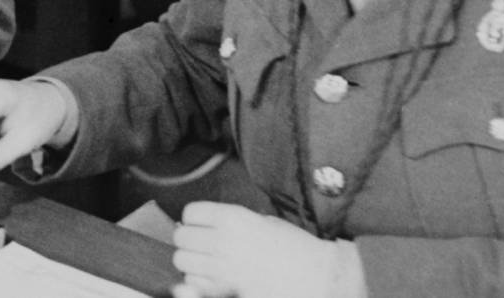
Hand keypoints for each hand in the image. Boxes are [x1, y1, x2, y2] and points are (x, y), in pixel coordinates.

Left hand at [171, 203, 357, 297]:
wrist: (321, 277)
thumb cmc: (296, 248)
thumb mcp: (263, 222)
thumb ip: (230, 223)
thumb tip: (199, 227)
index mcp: (233, 218)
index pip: (190, 213)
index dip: (194, 220)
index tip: (201, 227)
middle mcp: (224, 240)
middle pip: (181, 238)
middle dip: (189, 242)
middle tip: (203, 248)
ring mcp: (224, 268)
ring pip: (183, 262)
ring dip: (191, 263)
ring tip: (209, 266)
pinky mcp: (228, 290)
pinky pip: (194, 285)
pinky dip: (198, 284)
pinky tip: (213, 282)